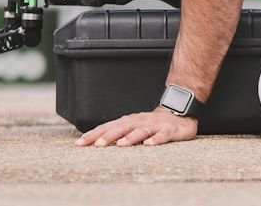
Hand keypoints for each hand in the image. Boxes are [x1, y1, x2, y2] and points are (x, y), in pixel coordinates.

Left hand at [74, 108, 197, 146]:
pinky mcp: (169, 130)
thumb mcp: (134, 126)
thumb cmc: (153, 123)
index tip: (80, 142)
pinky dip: (155, 140)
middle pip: (122, 127)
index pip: (109, 126)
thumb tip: (96, 141)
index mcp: (130, 121)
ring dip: (130, 137)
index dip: (94, 134)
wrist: (180, 114)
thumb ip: (119, 132)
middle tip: (96, 144)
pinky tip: (149, 145)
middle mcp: (140, 121)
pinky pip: (162, 136)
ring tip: (120, 145)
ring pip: (141, 131)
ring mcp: (155, 125)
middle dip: (109, 135)